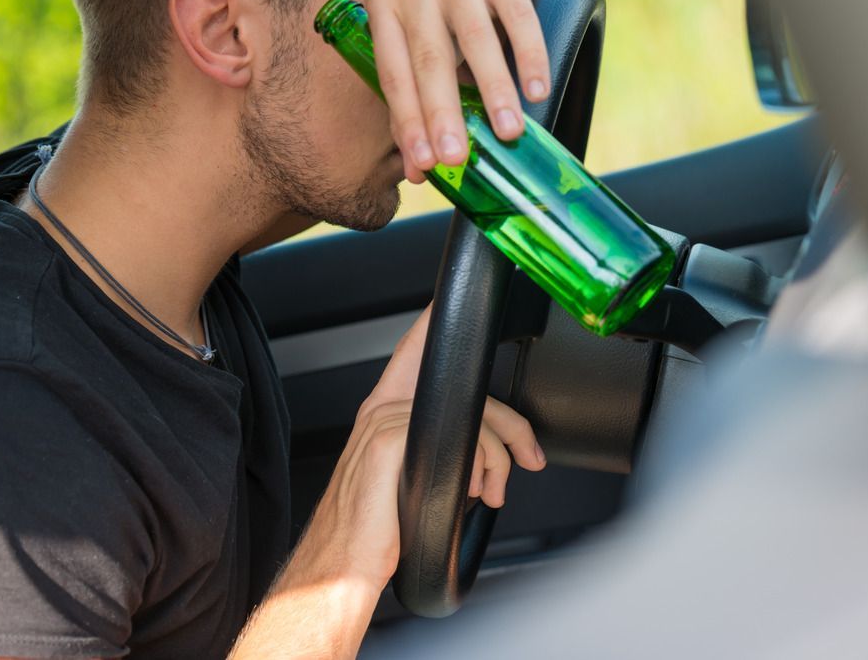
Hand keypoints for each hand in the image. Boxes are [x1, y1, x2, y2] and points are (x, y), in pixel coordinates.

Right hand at [294, 306, 545, 589]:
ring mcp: (384, 421)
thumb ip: (442, 449)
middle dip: (512, 428)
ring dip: (497, 461)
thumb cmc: (375, 531)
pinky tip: (467, 493)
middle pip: (469, 392)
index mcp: (385, 412)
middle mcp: (383, 409)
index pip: (414, 351)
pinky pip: (463, 439)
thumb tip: (491, 453)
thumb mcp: (414, 480)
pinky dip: (479, 467)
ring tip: (491, 492)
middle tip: (528, 458)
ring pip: (474, 419)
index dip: (432, 318)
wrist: (339, 569)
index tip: (445, 299)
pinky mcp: (389, 440)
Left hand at [366, 0, 582, 182]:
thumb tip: (418, 172)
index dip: (407, 121)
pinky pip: (518, 18)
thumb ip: (417, 95)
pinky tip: (539, 90)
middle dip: (443, 113)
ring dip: (494, 91)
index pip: (393, 73)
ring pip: (476, 40)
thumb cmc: (448, 9)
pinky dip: (530, 56)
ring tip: (509, 133)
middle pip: (430, 59)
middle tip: (457, 158)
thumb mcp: (421, 38)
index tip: (425, 165)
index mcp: (385, 6)